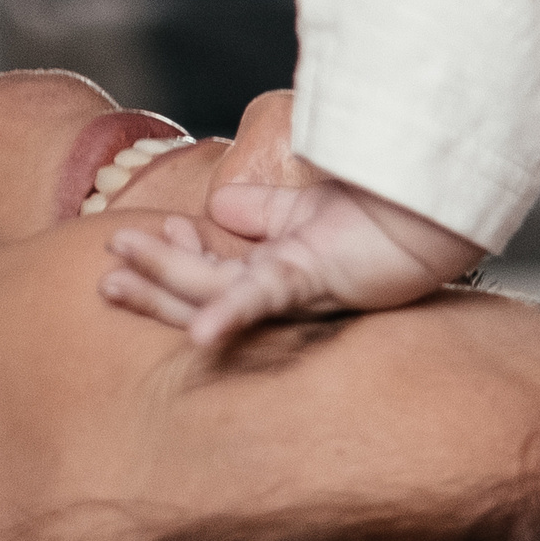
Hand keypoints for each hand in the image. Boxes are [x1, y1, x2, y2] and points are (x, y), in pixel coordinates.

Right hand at [102, 171, 483, 344]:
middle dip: (153, 283)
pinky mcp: (316, 280)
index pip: (210, 274)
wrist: (434, 210)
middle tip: (105, 276)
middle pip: (205, 293)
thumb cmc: (380, 214)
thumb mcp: (303, 209)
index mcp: (276, 273)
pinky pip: (265, 300)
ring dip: (167, 282)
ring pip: (218, 292)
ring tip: (118, 274)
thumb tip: (217, 204)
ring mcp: (298, 289)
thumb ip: (260, 210)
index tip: (140, 232)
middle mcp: (283, 289)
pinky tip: (199, 336)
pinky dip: (230, 316)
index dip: (173, 256)